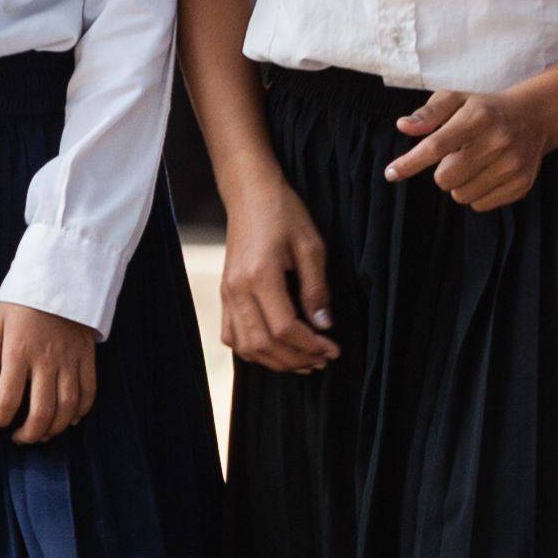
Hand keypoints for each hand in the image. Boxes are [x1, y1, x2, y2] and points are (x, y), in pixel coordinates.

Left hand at [0, 303, 98, 446]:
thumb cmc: (21, 302)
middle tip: (19, 438)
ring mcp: (71, 360)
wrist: (60, 275)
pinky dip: (81, 411)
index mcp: (18, 353)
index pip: (7, 401)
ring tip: (42, 434)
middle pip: (42, 412)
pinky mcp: (87, 357)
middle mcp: (47, 361)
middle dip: (29, 434)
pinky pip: (89, 392)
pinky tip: (69, 419)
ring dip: (55, 428)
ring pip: (68, 408)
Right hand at [218, 176, 337, 373]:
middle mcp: (237, 290)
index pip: (284, 328)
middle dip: (295, 359)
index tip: (332, 349)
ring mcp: (226, 294)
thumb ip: (316, 288)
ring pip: (244, 346)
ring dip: (275, 361)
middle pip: (262, 344)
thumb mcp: (311, 246)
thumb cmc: (284, 214)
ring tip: (304, 361)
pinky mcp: (224, 294)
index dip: (310, 345)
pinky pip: (231, 335)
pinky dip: (253, 350)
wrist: (250, 195)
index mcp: (259, 276)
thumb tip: (324, 325)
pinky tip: (277, 349)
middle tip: (322, 360)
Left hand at [386, 79, 557, 212]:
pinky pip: (480, 205)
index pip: (436, 146)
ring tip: (475, 163)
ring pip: (461, 195)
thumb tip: (403, 126)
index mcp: (479, 116)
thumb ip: (428, 112)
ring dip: (460, 183)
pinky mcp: (521, 184)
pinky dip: (477, 193)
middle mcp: (499, 141)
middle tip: (456, 155)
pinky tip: (488, 172)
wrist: (535, 117)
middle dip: (442, 171)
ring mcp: (513, 165)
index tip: (390, 173)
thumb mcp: (457, 98)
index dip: (410, 163)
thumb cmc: (485, 108)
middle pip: (445, 178)